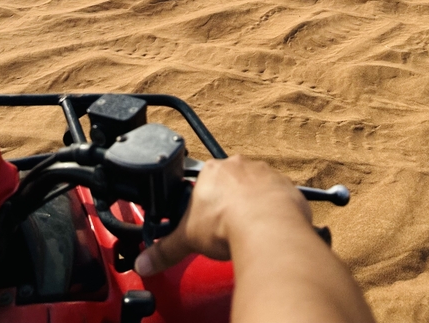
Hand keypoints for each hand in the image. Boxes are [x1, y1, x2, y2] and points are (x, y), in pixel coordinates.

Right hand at [134, 154, 310, 276]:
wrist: (266, 227)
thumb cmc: (227, 224)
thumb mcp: (187, 238)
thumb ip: (165, 249)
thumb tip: (144, 262)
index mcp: (211, 171)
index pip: (203, 181)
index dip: (204, 200)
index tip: (206, 216)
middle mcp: (237, 165)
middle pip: (230, 181)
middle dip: (229, 201)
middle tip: (225, 225)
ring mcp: (263, 172)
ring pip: (255, 186)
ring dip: (252, 203)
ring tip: (248, 229)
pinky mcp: (284, 184)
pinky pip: (277, 195)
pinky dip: (273, 209)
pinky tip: (268, 227)